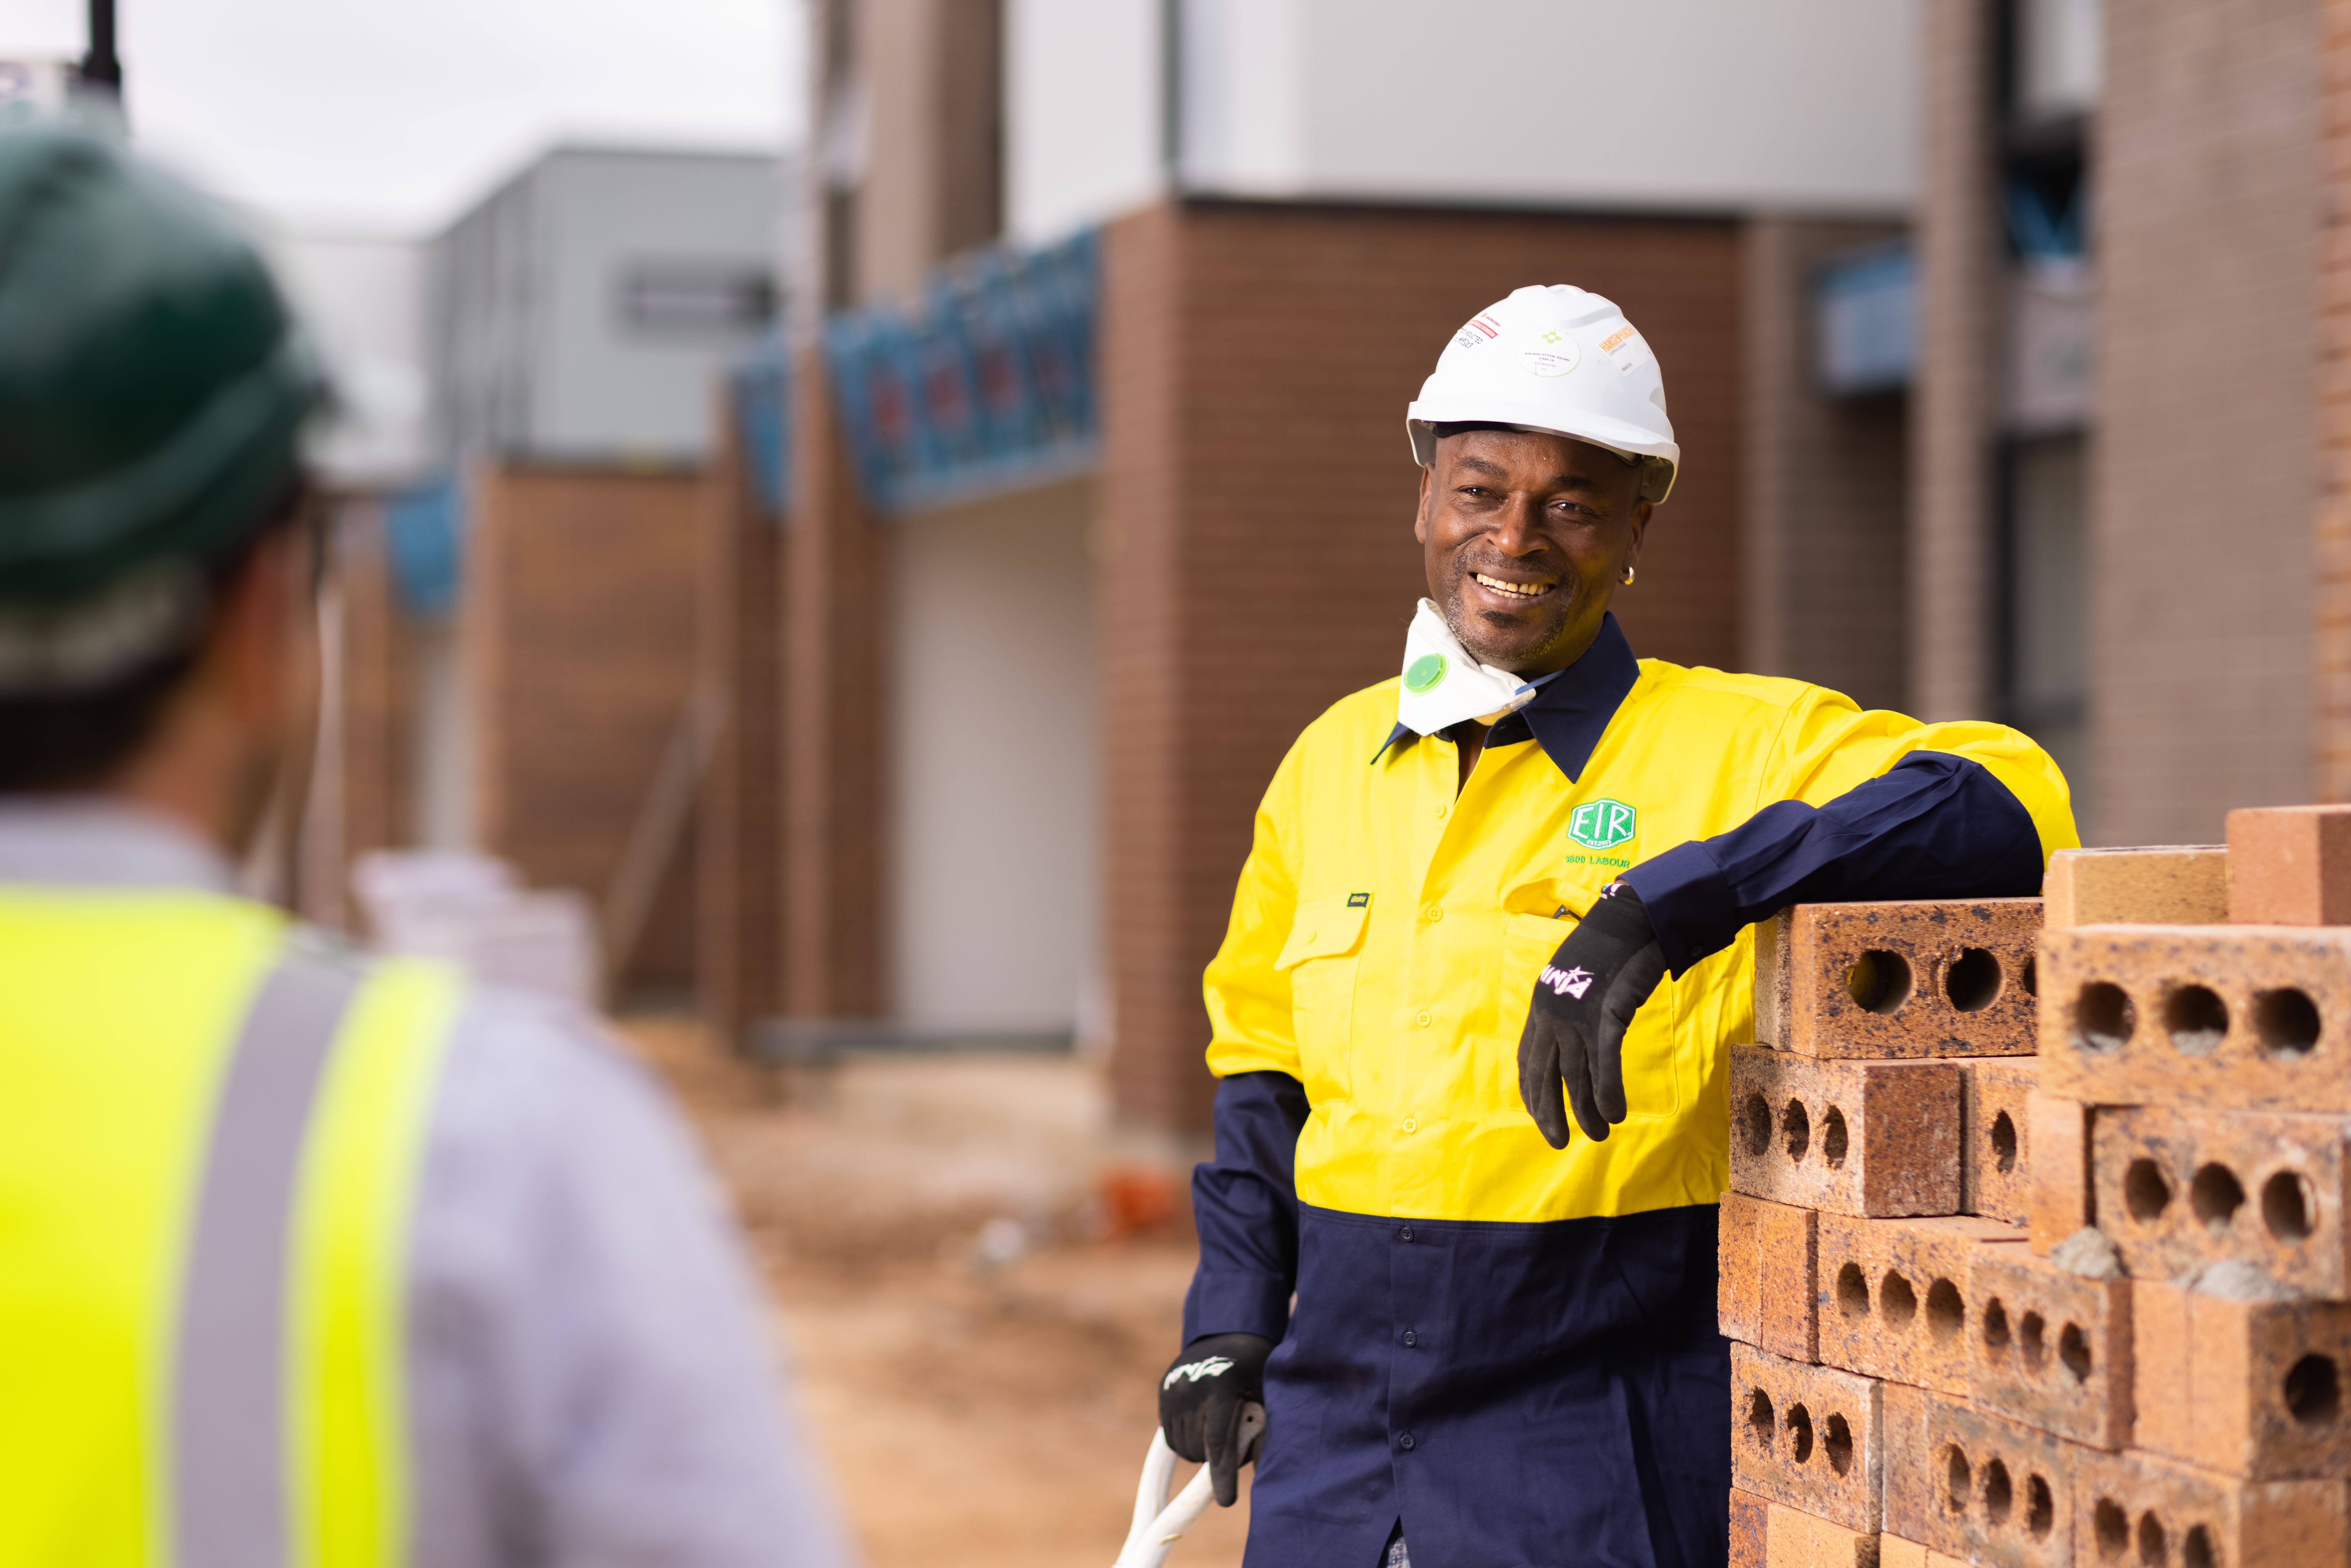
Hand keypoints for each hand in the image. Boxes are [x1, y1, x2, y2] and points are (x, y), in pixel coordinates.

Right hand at [1158, 1331, 1271, 1505]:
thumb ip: (1263, 1434)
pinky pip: (1171, 1435)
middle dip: (1217, 1458)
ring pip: (1183, 1447)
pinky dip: (1187, 1438)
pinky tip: (1203, 1422)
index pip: (1219, 1443)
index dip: (1222, 1476)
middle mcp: (1191, 1389)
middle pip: (1199, 1450)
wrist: (1228, 1331)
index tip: (1226, 1501)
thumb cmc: (1255, 1368)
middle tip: (1235, 1444)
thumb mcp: (1267, 1396)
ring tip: (1219, 1431)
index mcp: (1221, 1389)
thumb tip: (1261, 1478)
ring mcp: (1173, 1390)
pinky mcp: (1163, 1391)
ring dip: (1200, 1451)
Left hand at [1516, 882, 1668, 1147]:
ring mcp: (1578, 1015)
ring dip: (1586, 1111)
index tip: (1540, 1118)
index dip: (1533, 1093)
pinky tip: (1615, 1115)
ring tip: (1597, 1134)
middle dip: (1549, 1113)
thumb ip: (1571, 1011)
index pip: (1528, 1060)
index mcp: (1542, 1004)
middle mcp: (1553, 1013)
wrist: (1633, 920)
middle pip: (1545, 1074)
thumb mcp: (1577, 982)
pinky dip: (1609, 1092)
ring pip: (1576, 1076)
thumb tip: (1573, 1041)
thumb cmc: (1610, 951)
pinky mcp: (1607, 1015)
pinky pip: (1604, 1063)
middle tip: (1559, 1141)